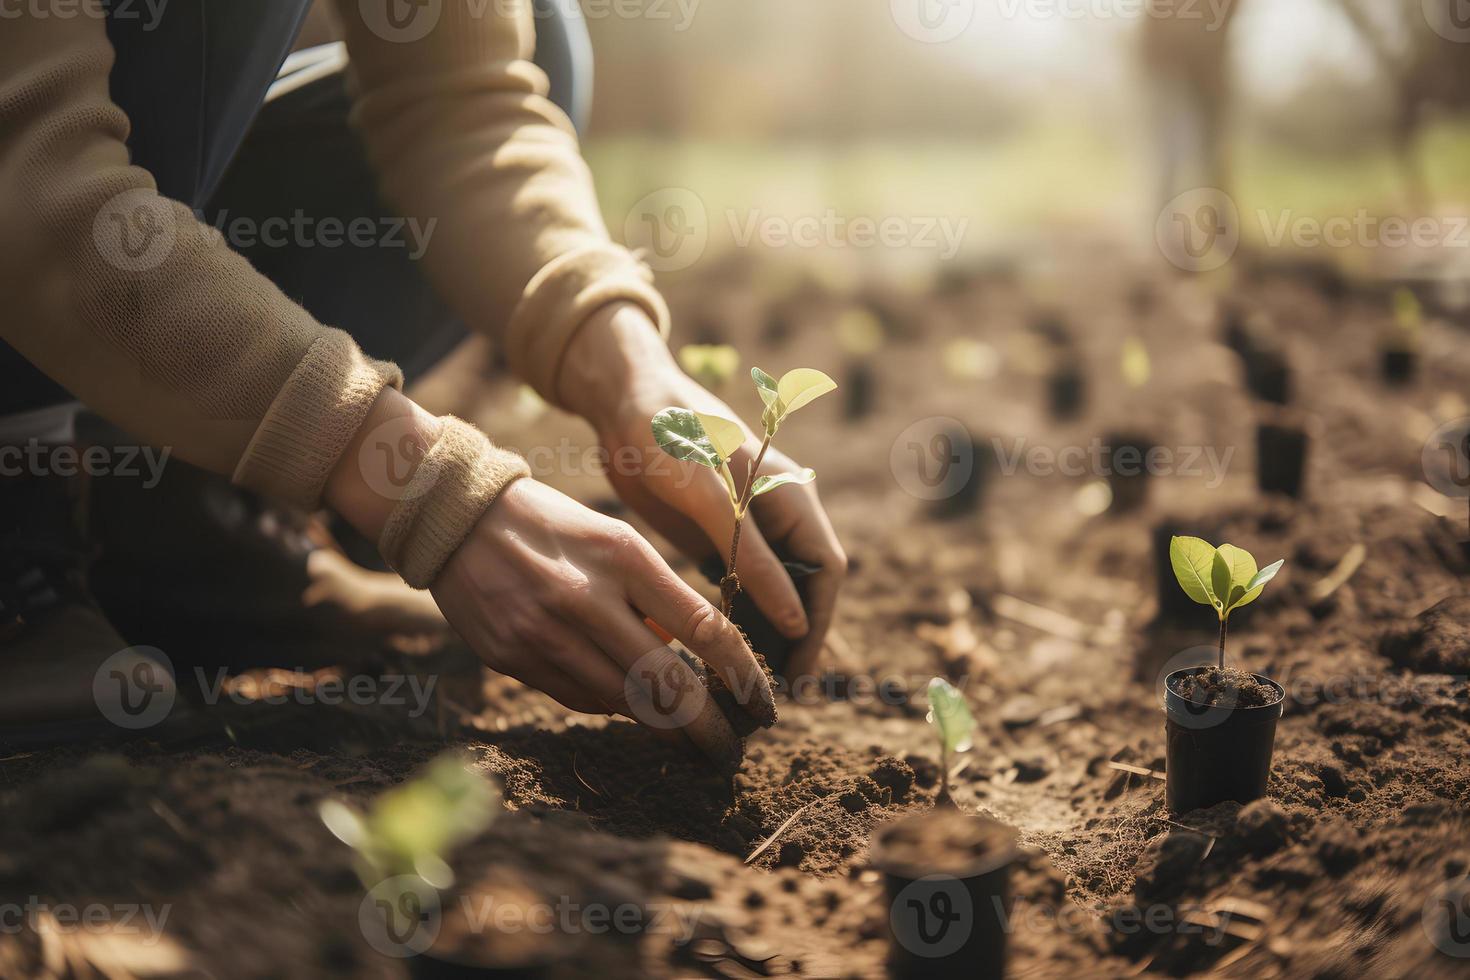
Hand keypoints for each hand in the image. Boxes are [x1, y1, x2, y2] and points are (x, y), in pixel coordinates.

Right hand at [324, 388, 773, 766]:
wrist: (457, 518)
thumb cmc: (553, 525)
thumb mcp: (614, 537)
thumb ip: (655, 592)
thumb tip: (691, 652)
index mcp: (624, 556)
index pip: (704, 628)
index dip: (741, 674)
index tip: (762, 701)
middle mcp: (587, 599)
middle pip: (667, 683)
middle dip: (707, 728)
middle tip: (729, 751)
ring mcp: (546, 633)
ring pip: (623, 702)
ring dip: (662, 729)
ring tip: (689, 742)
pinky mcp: (513, 658)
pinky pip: (578, 699)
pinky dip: (610, 707)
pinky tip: (627, 710)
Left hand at [558, 304, 847, 678]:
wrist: (619, 398)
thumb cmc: (666, 432)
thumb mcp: (708, 494)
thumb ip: (753, 556)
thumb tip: (797, 620)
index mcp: (791, 493)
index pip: (825, 572)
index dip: (818, 626)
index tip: (798, 676)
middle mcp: (778, 511)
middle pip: (803, 586)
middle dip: (795, 638)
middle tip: (770, 692)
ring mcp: (748, 524)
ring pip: (772, 589)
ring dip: (766, 631)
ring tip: (745, 680)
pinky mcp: (717, 533)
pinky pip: (740, 583)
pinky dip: (736, 615)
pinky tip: (717, 649)